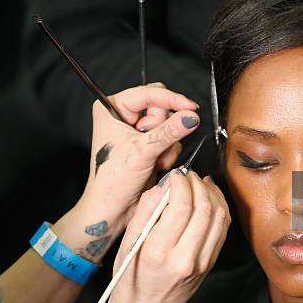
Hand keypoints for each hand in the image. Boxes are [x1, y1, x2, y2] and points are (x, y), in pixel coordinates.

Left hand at [77, 83, 200, 227]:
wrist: (112, 209)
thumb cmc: (111, 182)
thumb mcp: (143, 151)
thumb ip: (169, 131)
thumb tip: (191, 117)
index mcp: (112, 108)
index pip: (148, 93)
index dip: (172, 100)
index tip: (191, 108)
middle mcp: (123, 116)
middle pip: (161, 107)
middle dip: (163, 129)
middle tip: (153, 145)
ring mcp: (137, 131)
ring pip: (169, 124)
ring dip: (166, 145)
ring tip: (151, 159)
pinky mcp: (149, 144)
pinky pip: (171, 139)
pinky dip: (167, 153)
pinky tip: (155, 164)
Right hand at [104, 171, 230, 302]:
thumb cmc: (130, 280)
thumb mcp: (127, 244)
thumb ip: (145, 212)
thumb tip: (163, 186)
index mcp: (159, 252)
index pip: (181, 207)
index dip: (182, 183)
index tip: (176, 174)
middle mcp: (185, 257)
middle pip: (204, 209)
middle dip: (198, 184)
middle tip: (189, 174)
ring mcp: (202, 262)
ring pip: (219, 217)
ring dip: (212, 193)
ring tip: (200, 182)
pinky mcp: (211, 264)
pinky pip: (223, 230)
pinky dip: (220, 209)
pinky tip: (210, 198)